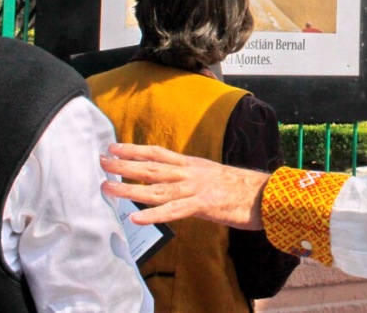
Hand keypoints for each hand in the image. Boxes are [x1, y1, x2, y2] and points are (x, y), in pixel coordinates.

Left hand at [100, 143, 268, 228]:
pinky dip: (154, 215)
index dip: (135, 150)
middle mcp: (191, 172)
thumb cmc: (240, 188)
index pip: (158, 154)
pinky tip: (136, 218)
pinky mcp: (204, 205)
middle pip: (151, 167)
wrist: (266, 194)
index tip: (113, 147)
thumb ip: (191, 178)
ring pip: (157, 188)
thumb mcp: (211, 176)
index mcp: (192, 164)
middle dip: (124, 164)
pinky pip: (175, 211)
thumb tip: (173, 182)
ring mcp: (196, 188)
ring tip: (107, 188)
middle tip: (101, 161)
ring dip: (130, 188)